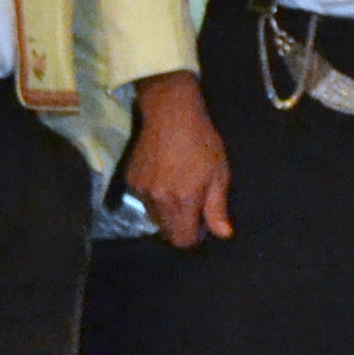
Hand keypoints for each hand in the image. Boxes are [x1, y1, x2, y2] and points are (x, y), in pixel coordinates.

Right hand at [127, 72, 234, 244]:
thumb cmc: (202, 142)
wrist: (170, 114)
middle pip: (167, 232)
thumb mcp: (219, 174)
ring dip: (166, 212)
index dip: (194, 235)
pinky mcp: (130, 181)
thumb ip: (217, 208)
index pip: (182, 240)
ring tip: (177, 187)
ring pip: (154, 217)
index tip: (202, 220)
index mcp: (182, 202)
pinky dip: (154, 197)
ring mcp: (141, 192)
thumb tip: (223, 234)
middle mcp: (158, 202)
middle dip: (180, 225)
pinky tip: (163, 177)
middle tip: (192, 203)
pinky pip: (144, 201)